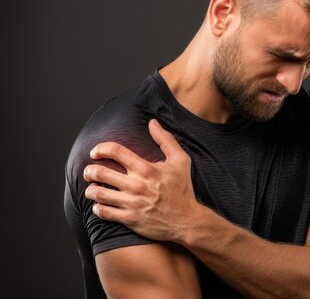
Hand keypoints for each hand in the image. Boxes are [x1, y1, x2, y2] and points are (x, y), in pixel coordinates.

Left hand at [83, 118, 199, 241]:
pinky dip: (97, 208)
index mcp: (146, 168)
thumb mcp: (181, 161)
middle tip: (89, 172)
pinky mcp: (130, 219)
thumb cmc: (183, 189)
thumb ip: (166, 140)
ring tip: (91, 189)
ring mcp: (132, 203)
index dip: (101, 148)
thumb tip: (152, 122)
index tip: (96, 152)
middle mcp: (137, 185)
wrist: (187, 220)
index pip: (115, 151)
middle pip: (100, 172)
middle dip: (90, 171)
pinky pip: (104, 212)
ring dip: (90, 190)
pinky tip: (99, 205)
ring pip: (98, 194)